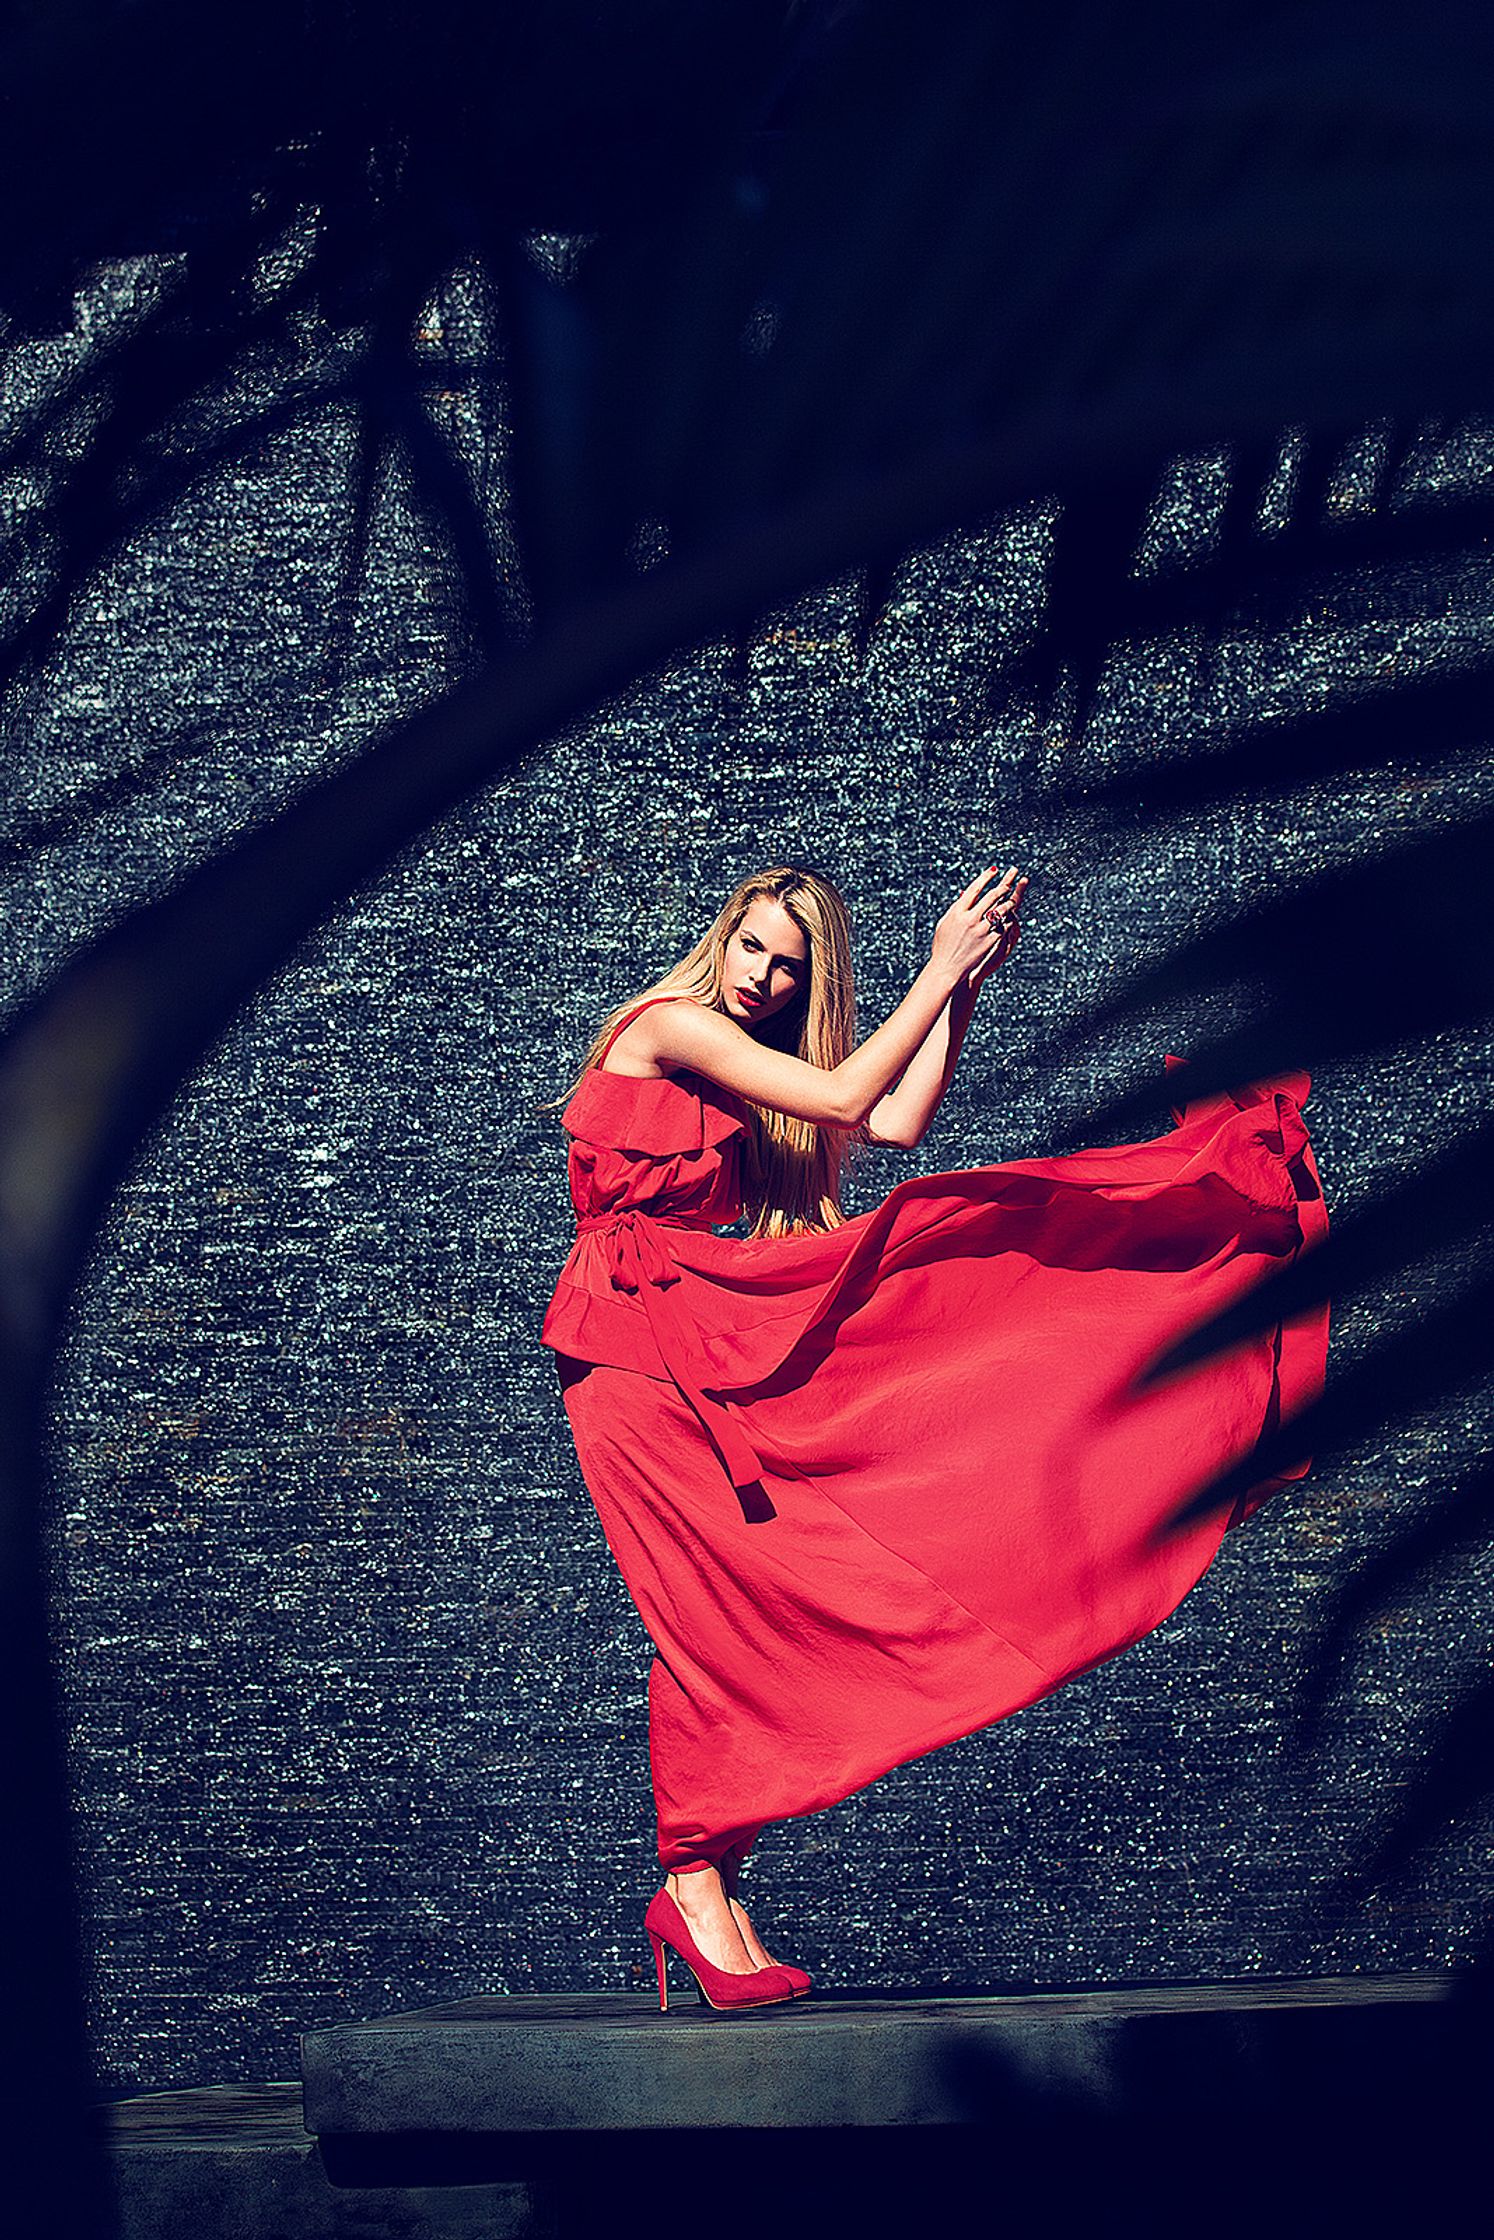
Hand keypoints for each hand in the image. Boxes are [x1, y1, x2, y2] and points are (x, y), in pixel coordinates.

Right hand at [930, 865, 1025, 987]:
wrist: (947, 968)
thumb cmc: (943, 945)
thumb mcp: (944, 924)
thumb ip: (956, 908)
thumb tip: (965, 894)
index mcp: (957, 911)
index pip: (975, 888)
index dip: (986, 877)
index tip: (994, 870)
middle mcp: (970, 918)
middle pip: (991, 896)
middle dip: (1002, 886)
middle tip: (1008, 881)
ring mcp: (981, 930)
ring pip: (1001, 910)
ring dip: (1009, 903)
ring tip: (1013, 899)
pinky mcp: (989, 941)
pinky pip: (1003, 926)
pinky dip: (1007, 921)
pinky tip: (1011, 918)